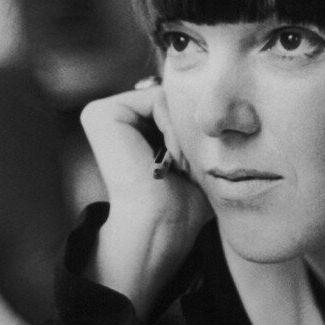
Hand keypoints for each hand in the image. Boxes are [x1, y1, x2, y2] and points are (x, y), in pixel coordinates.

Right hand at [79, 85, 211, 313]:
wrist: (162, 226)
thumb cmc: (183, 203)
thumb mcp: (197, 158)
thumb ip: (198, 129)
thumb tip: (224, 107)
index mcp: (126, 127)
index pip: (176, 105)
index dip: (192, 131)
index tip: (188, 168)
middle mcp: (110, 117)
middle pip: (173, 98)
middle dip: (188, 129)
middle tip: (183, 168)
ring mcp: (101, 113)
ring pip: (169, 99)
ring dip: (183, 132)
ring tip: (176, 166)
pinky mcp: (101, 113)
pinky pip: (157, 99)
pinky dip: (173, 127)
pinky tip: (169, 156)